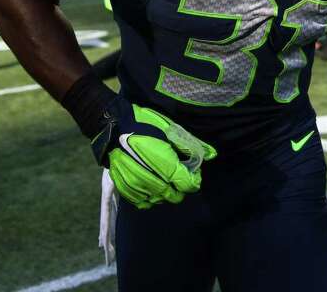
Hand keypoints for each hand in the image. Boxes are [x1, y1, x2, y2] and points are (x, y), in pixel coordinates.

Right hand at [89, 97, 216, 208]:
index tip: (192, 171)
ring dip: (165, 192)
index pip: (189, 185)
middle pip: (175, 196)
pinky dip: (150, 197)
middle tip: (177, 174)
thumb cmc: (144, 124)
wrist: (113, 126)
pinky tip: (151, 185)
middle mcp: (153, 180)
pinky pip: (143, 202)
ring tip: (163, 178)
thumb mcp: (170, 128)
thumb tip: (212, 155)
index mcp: (166, 164)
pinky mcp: (126, 188)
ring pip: (160, 200)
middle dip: (181, 187)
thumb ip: (191, 144)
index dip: (195, 180)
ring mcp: (137, 186)